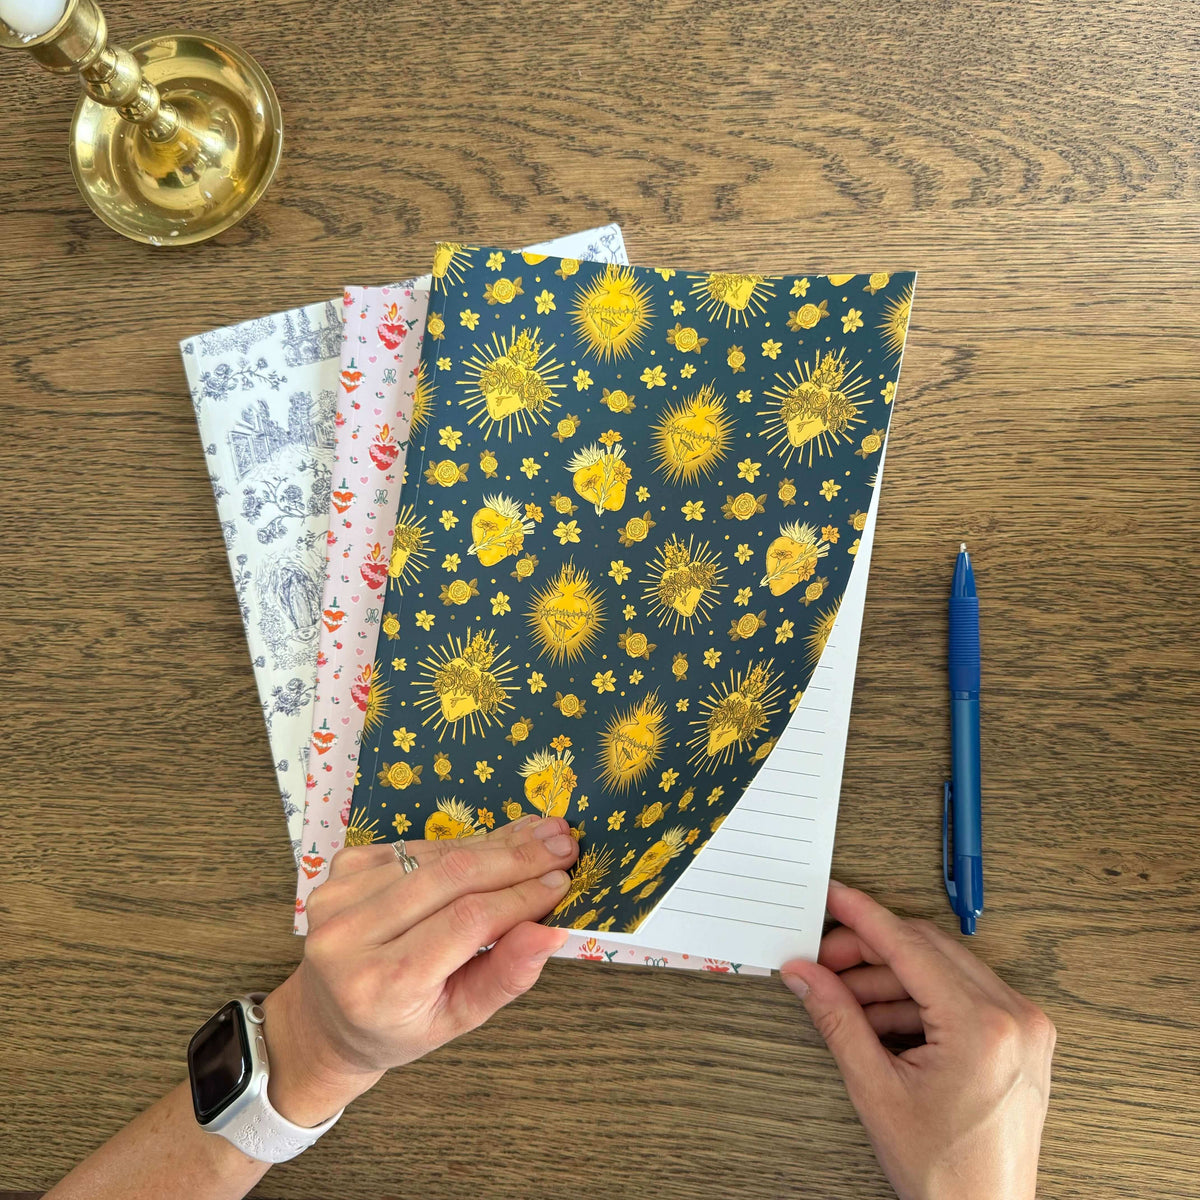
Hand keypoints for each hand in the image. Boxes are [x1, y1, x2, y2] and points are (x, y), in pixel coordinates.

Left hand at [261, 815, 578, 1125]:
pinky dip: (461, 847)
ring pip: (437, 855)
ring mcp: (339, 895)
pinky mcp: (340, 867)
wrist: (326, 1017)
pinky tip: (494, 847)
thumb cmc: (399, 1026)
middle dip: (516, 858)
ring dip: (495, 845)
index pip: (466, 922)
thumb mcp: (458, 1019)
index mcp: (379, 985)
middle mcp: (349, 935)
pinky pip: (417, 848)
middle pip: (451, 876)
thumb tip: (551, 931)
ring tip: (541, 836)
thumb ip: (505, 976)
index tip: (563, 881)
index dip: (520, 896)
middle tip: (563, 845)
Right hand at [781, 882, 1054, 1199]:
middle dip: (869, 950)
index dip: (863, 917)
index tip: (834, 898)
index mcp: (982, 1027)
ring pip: (944, 968)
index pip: (909, 946)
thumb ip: (837, 1020)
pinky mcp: (1024, 1039)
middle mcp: (1015, 1017)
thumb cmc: (946, 1172)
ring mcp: (1026, 1027)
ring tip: (844, 995)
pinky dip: (920, 996)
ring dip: (891, 975)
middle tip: (824, 959)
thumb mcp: (877, 1090)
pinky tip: (880, 1014)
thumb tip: (806, 975)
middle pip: (927, 949)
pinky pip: (964, 993)